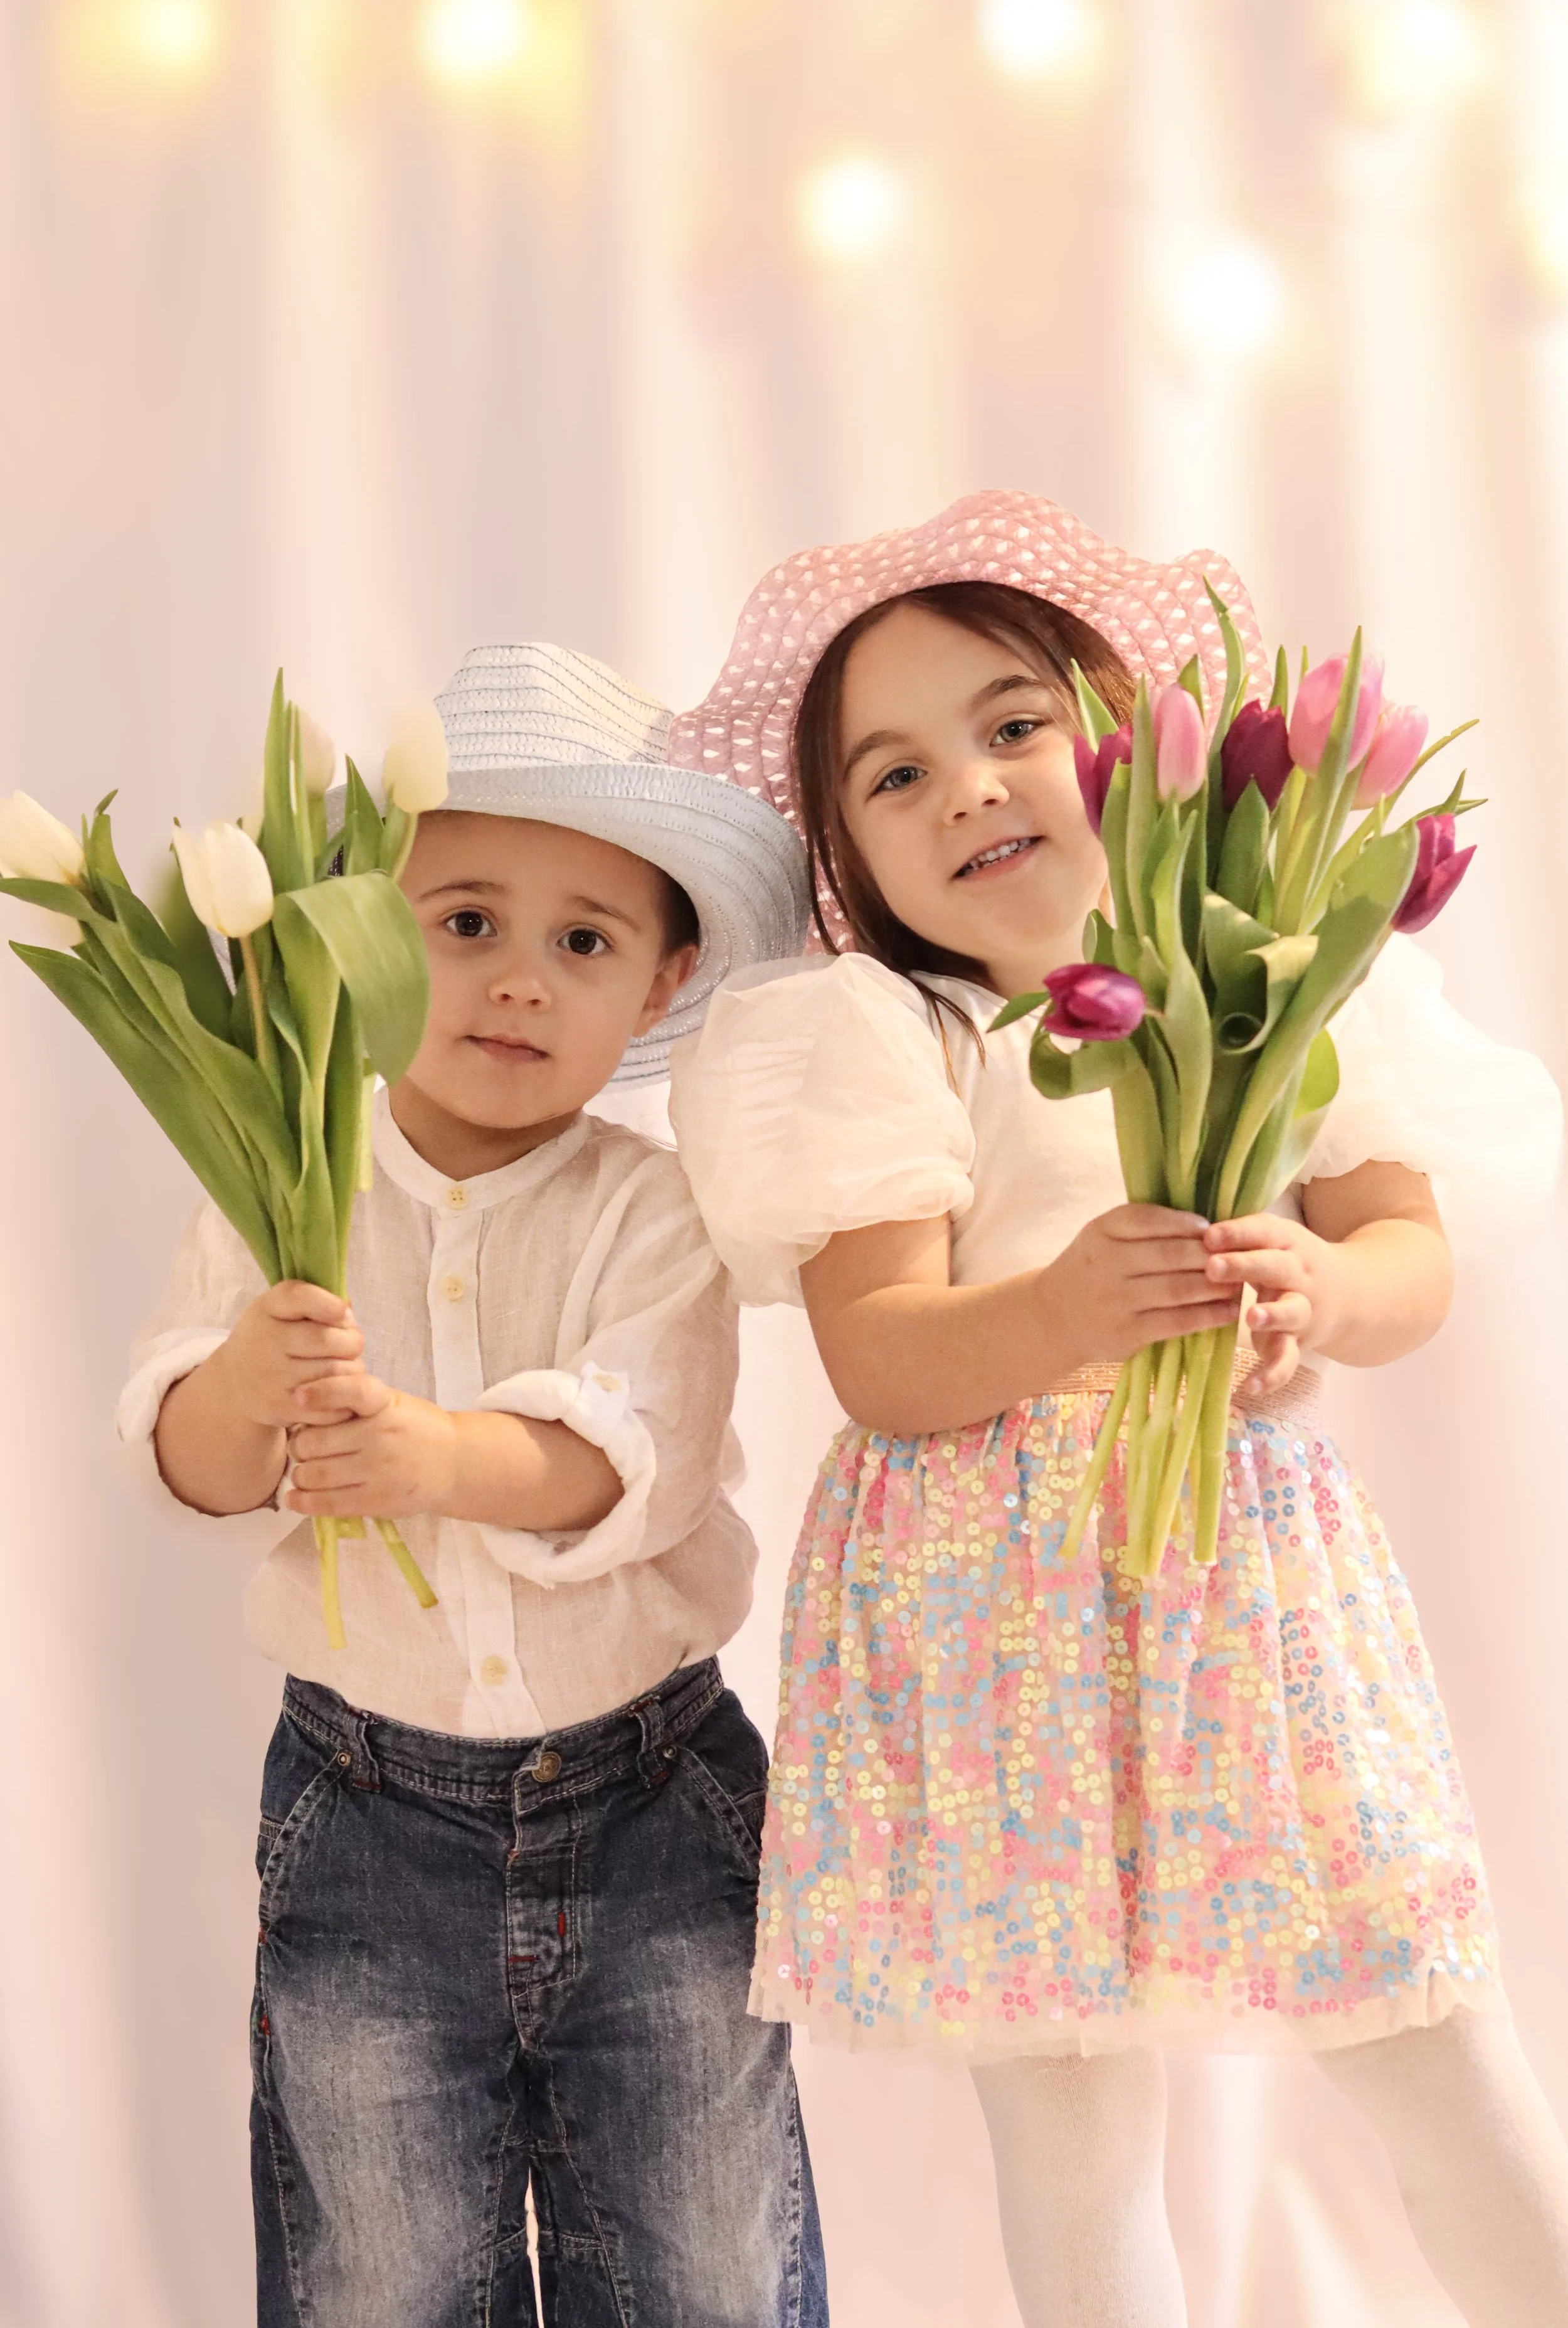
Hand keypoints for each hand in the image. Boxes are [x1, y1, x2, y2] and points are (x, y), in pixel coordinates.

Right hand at [211, 1282, 364, 1430]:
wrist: (235, 1382)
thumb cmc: (273, 1338)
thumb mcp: (283, 1309)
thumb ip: (317, 1302)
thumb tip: (347, 1310)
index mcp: (270, 1307)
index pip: (301, 1298)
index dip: (328, 1304)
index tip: (343, 1312)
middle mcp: (265, 1340)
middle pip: (327, 1339)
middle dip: (352, 1341)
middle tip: (352, 1344)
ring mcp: (272, 1376)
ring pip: (333, 1372)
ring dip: (352, 1369)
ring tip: (347, 1366)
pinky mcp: (281, 1406)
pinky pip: (329, 1402)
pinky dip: (343, 1397)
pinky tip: (340, 1389)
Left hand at [284, 1372, 458, 1518]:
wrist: (454, 1463)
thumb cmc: (415, 1428)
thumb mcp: (392, 1402)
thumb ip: (356, 1401)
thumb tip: (303, 1406)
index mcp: (386, 1404)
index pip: (354, 1391)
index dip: (323, 1392)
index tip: (298, 1397)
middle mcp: (381, 1436)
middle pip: (315, 1442)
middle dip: (299, 1446)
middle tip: (301, 1447)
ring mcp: (378, 1471)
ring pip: (315, 1474)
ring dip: (300, 1474)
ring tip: (304, 1473)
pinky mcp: (376, 1501)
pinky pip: (327, 1503)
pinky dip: (303, 1501)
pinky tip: (294, 1498)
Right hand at [1039, 1203, 1242, 1368]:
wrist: (1053, 1317)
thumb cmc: (1092, 1270)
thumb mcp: (1102, 1237)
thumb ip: (1142, 1227)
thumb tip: (1207, 1224)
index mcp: (1101, 1231)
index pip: (1149, 1218)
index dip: (1186, 1223)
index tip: (1213, 1229)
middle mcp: (1106, 1263)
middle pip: (1170, 1254)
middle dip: (1209, 1255)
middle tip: (1237, 1256)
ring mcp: (1115, 1300)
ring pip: (1177, 1289)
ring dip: (1215, 1286)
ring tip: (1238, 1284)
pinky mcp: (1126, 1333)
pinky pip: (1176, 1322)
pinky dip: (1206, 1316)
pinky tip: (1226, 1312)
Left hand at [1202, 1213, 1346, 1388]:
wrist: (1349, 1294)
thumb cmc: (1286, 1260)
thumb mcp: (1271, 1240)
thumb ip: (1239, 1235)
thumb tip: (1187, 1228)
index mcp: (1287, 1242)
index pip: (1263, 1232)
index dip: (1236, 1233)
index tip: (1208, 1236)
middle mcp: (1298, 1274)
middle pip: (1275, 1267)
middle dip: (1245, 1266)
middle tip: (1212, 1267)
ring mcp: (1301, 1309)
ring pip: (1292, 1311)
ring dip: (1272, 1314)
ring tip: (1251, 1317)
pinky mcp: (1298, 1342)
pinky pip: (1289, 1360)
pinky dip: (1273, 1375)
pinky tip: (1251, 1386)